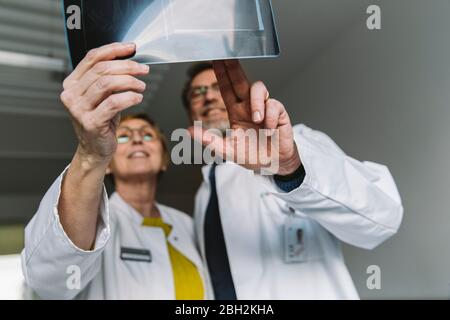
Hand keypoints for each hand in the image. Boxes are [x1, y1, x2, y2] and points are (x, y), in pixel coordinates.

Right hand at [60, 42, 149, 166]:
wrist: (95, 149)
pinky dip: (129, 97)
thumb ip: (108, 77)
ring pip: (107, 84)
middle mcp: (71, 94)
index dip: (114, 49)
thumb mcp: (102, 96)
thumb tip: (130, 58)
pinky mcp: (91, 122)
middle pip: (102, 70)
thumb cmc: (101, 120)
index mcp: (72, 83)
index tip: (131, 48)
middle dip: (127, 66)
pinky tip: (138, 97)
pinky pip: (113, 103)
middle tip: (143, 70)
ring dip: (130, 81)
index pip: (92, 58)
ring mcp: (79, 109)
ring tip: (141, 86)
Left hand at [190, 60, 300, 175]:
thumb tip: (189, 130)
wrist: (274, 165)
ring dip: (257, 102)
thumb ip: (210, 141)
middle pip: (241, 81)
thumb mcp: (227, 151)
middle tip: (228, 56)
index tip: (215, 60)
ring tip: (256, 119)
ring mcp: (265, 108)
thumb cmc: (252, 156)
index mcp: (236, 111)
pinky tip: (268, 129)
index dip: (222, 75)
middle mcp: (249, 106)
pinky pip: (274, 105)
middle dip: (234, 67)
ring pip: (259, 89)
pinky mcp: (279, 114)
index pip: (227, 89)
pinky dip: (270, 117)